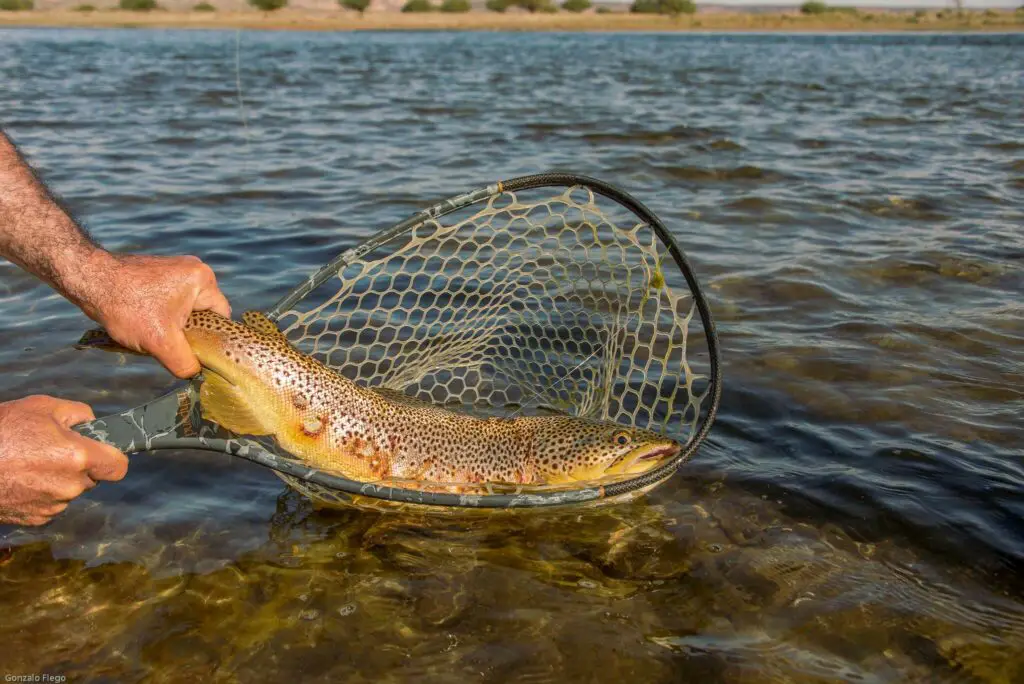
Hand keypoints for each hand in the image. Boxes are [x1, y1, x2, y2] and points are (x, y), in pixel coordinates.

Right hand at [0, 395, 127, 525]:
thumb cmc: (3, 431)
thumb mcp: (42, 407)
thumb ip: (78, 413)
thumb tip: (91, 423)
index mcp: (78, 457)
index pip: (118, 467)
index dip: (113, 457)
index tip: (103, 451)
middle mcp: (70, 485)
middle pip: (92, 478)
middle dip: (80, 465)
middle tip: (53, 450)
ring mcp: (52, 505)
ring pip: (70, 491)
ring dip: (59, 479)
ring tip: (30, 462)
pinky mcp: (35, 518)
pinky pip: (50, 504)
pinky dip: (42, 493)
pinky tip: (21, 478)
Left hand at [74, 252, 231, 377]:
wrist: (89, 280)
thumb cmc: (127, 307)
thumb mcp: (160, 343)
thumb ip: (185, 363)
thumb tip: (196, 374)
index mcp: (204, 280)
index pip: (221, 318)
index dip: (210, 339)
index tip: (195, 353)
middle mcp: (194, 269)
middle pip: (203, 314)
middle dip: (187, 333)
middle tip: (169, 345)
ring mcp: (176, 268)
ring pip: (185, 310)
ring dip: (172, 326)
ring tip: (154, 333)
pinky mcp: (159, 272)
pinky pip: (171, 301)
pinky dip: (161, 315)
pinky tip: (144, 322)